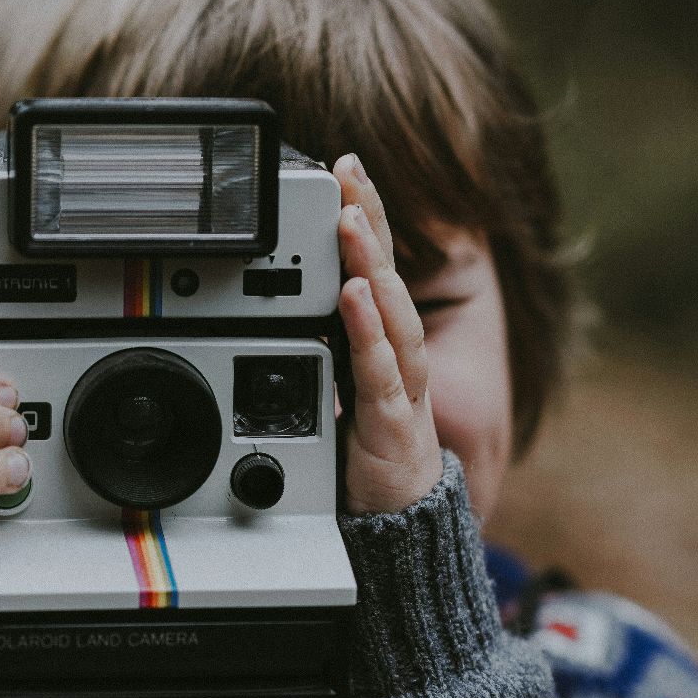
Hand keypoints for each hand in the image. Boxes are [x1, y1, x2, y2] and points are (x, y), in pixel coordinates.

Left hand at [333, 154, 442, 513]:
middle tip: (348, 168)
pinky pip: (381, 371)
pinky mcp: (394, 426)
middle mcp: (400, 356)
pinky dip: (368, 330)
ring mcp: (403, 389)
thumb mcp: (338, 388)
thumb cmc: (371, 457)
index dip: (365, 216)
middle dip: (371, 217)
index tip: (344, 169)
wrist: (403, 529)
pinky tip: (355, 297)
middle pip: (390, 274)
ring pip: (392, 313)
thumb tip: (294, 302)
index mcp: (385, 344)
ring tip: (350, 218)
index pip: (377, 267)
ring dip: (371, 262)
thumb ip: (327, 345)